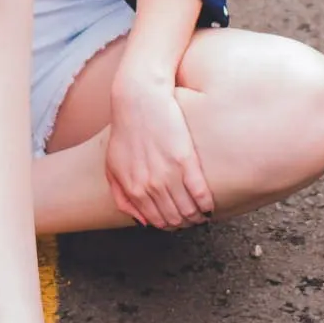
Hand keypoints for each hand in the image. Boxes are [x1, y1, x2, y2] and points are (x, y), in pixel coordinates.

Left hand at [106, 67, 213, 229]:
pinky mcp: (185, 161)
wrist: (139, 98)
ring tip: (201, 213)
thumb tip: (141, 222)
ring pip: (188, 210)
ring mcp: (167, 174)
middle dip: (183, 222)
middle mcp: (149, 186)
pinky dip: (206, 203)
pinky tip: (209, 204)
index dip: (167, 224)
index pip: (155, 220)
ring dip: (196, 216)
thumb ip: (122, 195)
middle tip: (190, 218)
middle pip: (173, 218)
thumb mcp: (113, 165)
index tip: (175, 221)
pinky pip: (200, 194)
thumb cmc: (126, 130)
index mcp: (131, 188)